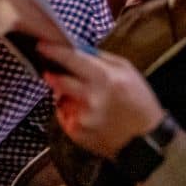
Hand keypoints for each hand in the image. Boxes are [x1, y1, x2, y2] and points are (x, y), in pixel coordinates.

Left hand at [37, 42, 164, 159]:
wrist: (145, 140)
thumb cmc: (139, 102)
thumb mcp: (127, 71)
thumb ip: (100, 58)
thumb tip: (77, 49)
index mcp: (104, 78)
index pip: (71, 59)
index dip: (53, 51)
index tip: (41, 46)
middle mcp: (90, 97)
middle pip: (58, 80)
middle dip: (53, 75)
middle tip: (52, 72)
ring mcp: (81, 116)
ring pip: (60, 98)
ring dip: (66, 95)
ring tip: (87, 100)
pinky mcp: (76, 132)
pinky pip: (63, 114)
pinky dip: (69, 111)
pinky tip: (87, 114)